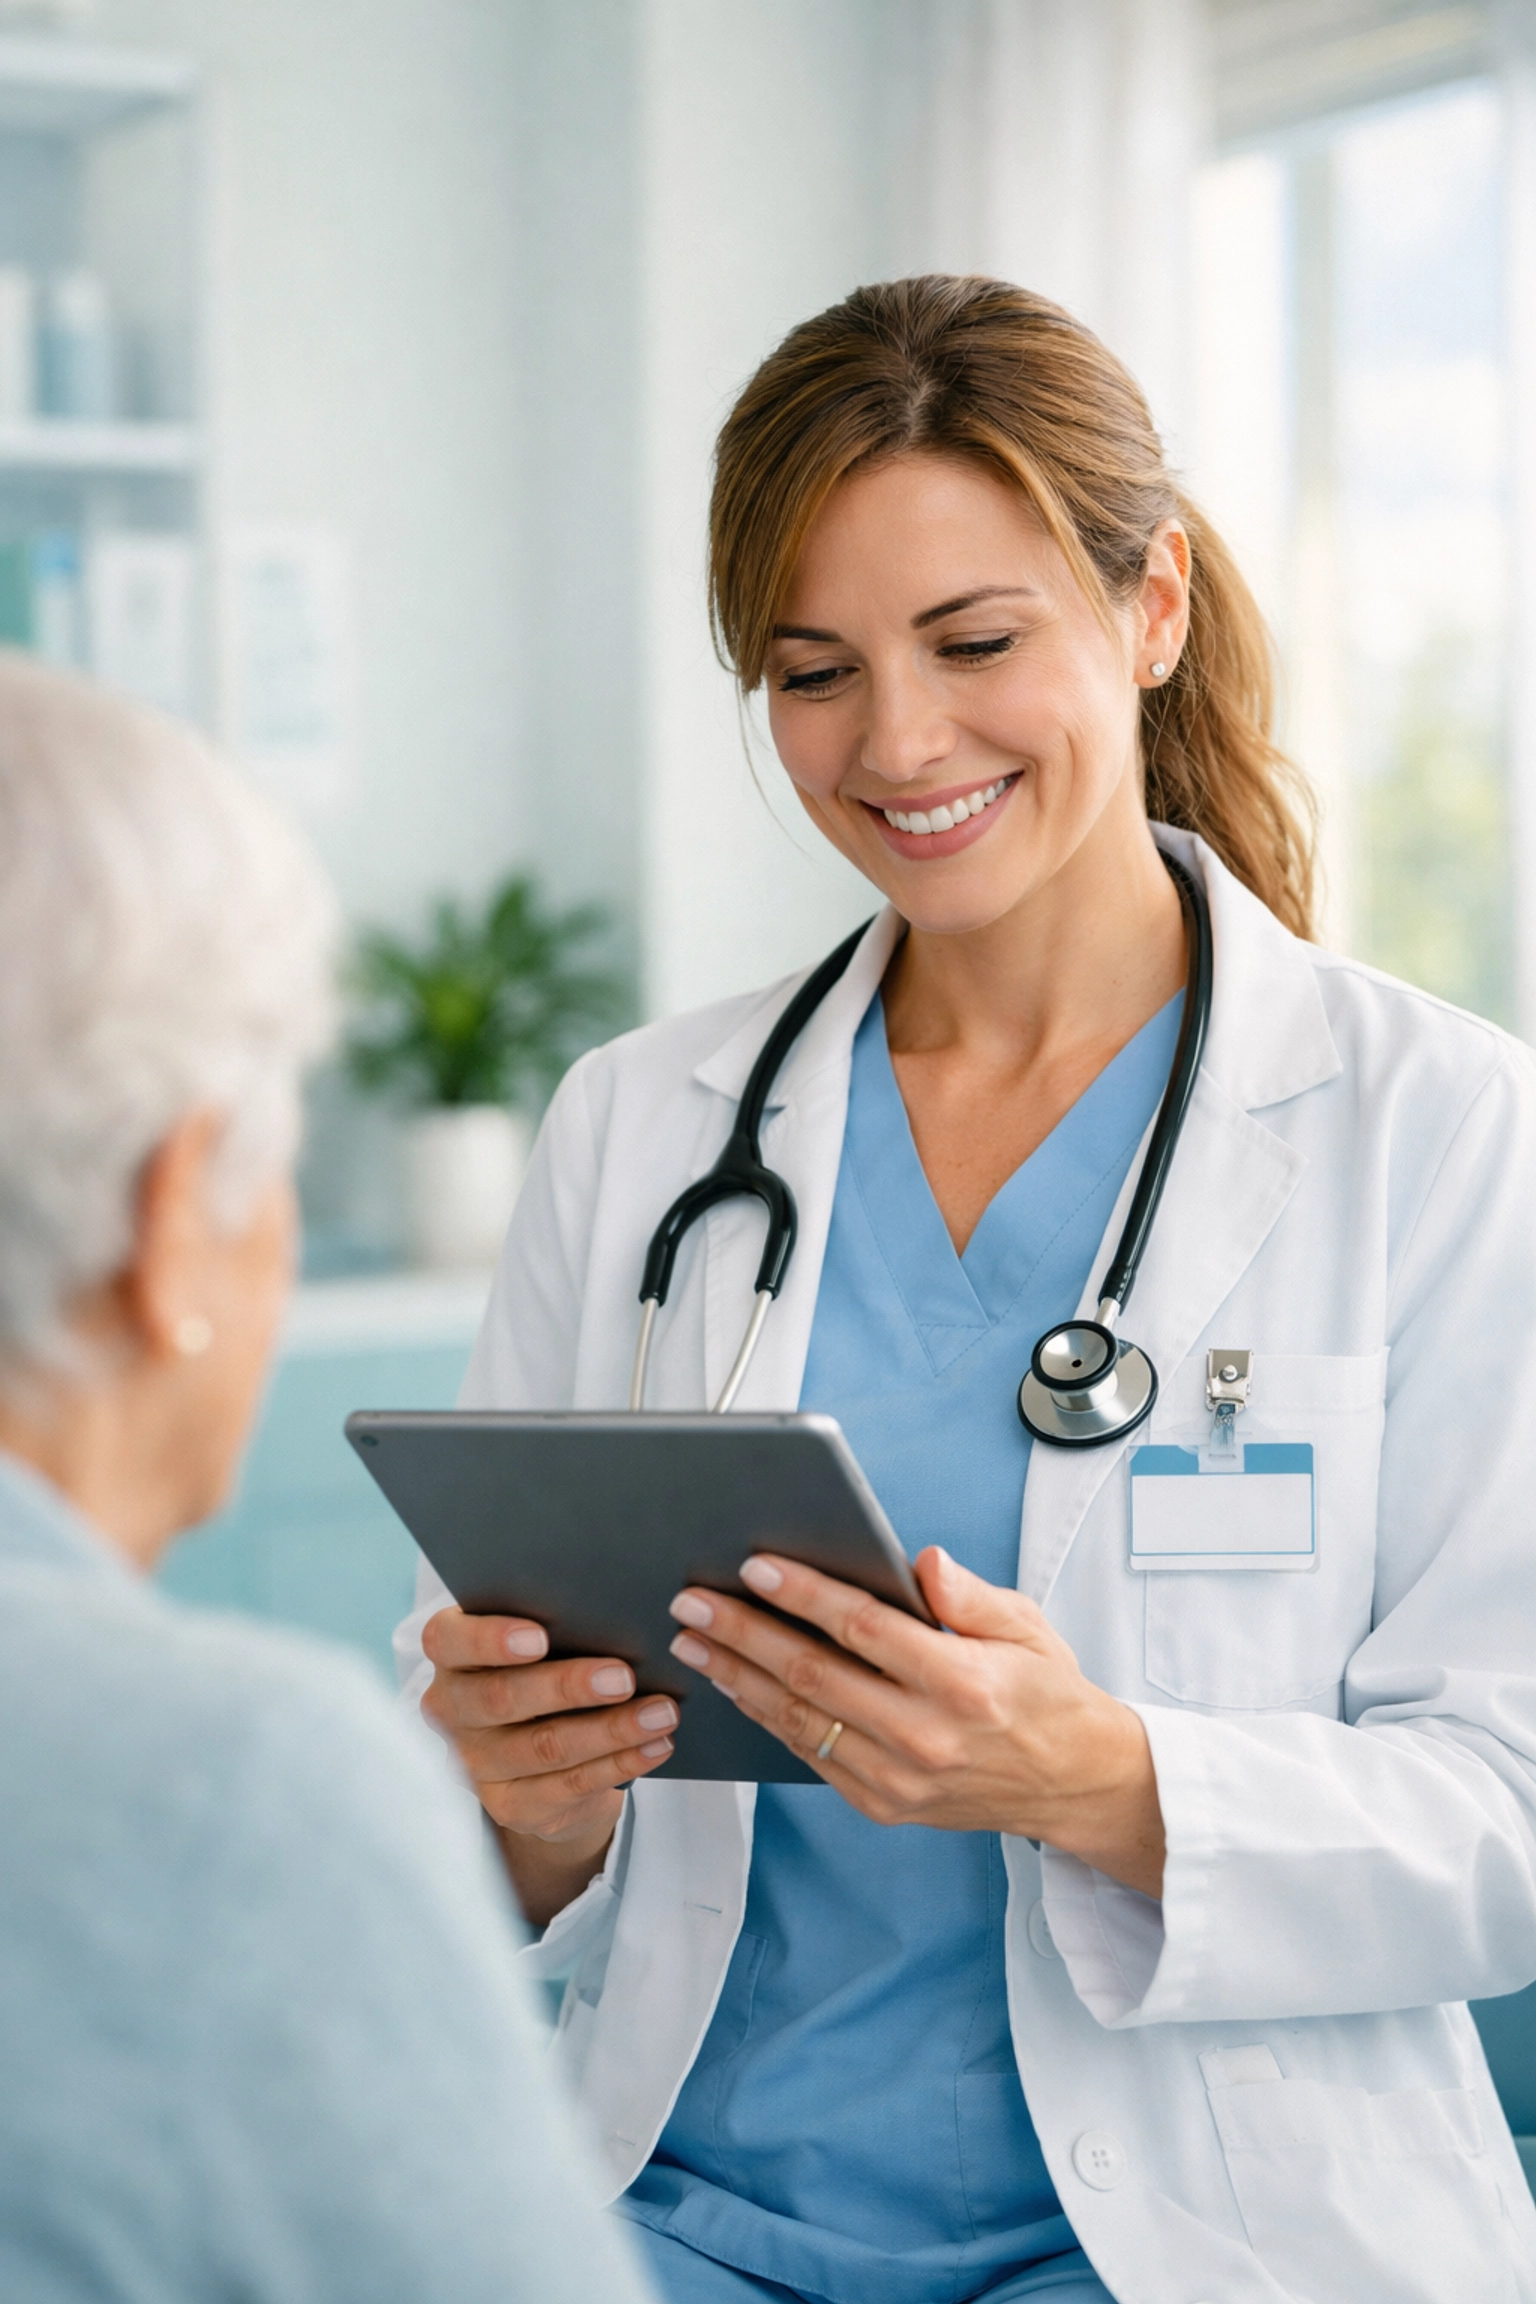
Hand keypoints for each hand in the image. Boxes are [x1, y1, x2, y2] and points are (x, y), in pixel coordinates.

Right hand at [420, 1607, 676, 1887]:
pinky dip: (620, 1763)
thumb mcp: (540, 1640)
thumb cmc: (545, 1667)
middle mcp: (452, 1710)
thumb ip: (557, 1622)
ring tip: (660, 1713)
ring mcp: (477, 1763)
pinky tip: (656, 1746)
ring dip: (610, 1730)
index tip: (540, 1636)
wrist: (540, 1752)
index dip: (490, 1639)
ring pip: (544, 1747)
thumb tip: (616, 1605)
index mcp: (451, 1654)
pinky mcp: (510, 1805)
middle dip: (567, 1687)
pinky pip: (569, 1785)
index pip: (449, 1641)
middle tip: (622, 1677)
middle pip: (501, 1698)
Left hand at [668, 1547, 1164, 1897]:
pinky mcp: (883, 1804)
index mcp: (962, 1682)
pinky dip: (767, 1716)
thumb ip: (969, 1596)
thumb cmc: (1048, 1695)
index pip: (863, 1628)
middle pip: (812, 1674)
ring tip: (696, 1640)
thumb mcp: (1028, 1627)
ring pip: (798, 1720)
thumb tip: (922, 1563)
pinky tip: (737, 1684)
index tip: (755, 1566)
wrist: (1074, 1784)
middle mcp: (924, 1736)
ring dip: (737, 1676)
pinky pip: (809, 1755)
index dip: (803, 1594)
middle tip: (692, 1601)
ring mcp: (899, 1778)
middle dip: (742, 1632)